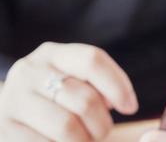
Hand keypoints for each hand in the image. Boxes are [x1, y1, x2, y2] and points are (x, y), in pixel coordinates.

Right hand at [0, 42, 137, 141]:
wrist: (17, 113)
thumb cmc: (57, 99)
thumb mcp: (75, 81)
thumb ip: (98, 85)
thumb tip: (124, 102)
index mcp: (53, 54)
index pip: (93, 60)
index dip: (119, 85)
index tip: (130, 107)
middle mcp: (30, 71)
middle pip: (85, 99)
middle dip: (102, 123)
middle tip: (101, 131)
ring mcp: (14, 100)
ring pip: (68, 126)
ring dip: (86, 140)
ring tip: (84, 139)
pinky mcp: (6, 129)